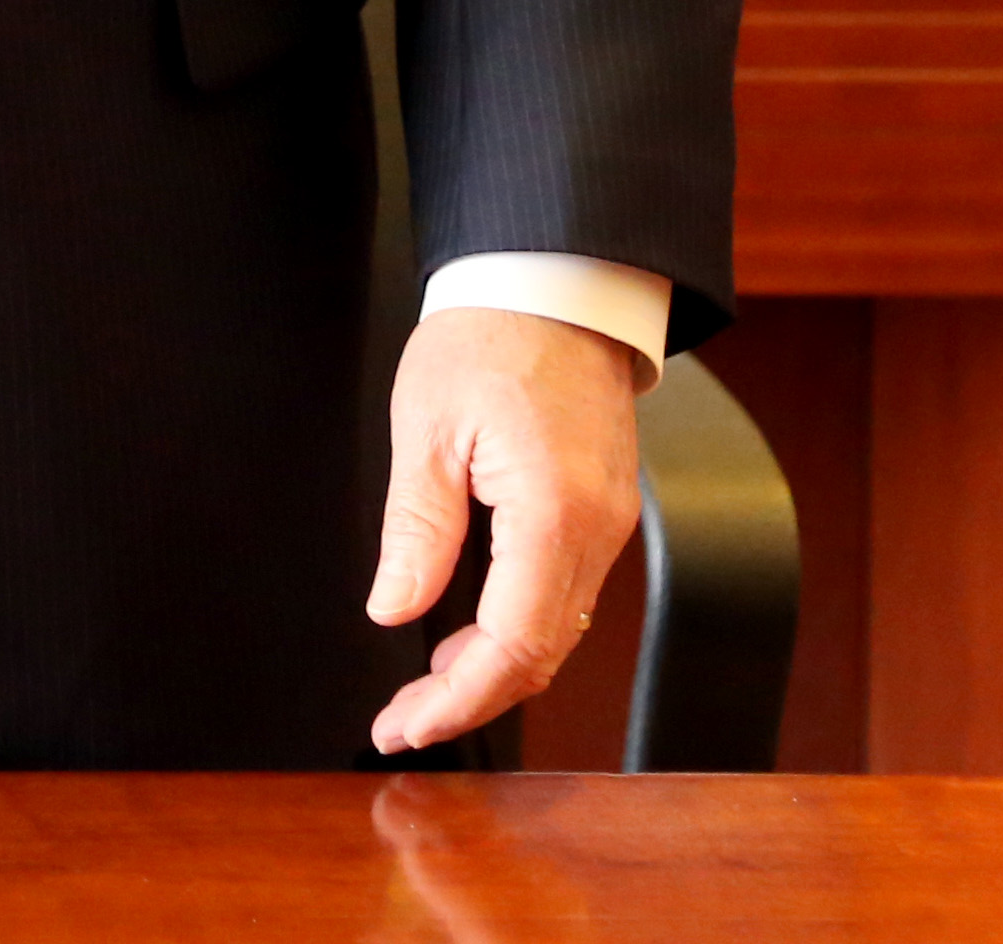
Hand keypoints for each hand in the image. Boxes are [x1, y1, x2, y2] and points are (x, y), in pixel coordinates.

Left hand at [364, 304, 642, 756]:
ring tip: (426, 685)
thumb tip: (393, 606)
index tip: (406, 722)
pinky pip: (566, 594)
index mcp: (552, 512)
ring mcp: (609, 523)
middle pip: (541, 654)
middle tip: (404, 718)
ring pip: (557, 631)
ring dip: (494, 669)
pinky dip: (519, 628)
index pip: (511, 646)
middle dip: (470, 698)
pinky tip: (470, 632)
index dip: (457, 699)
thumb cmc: (491, 333)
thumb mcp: (426, 427)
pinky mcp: (604, 510)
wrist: (555, 280)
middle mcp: (596, 530)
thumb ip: (416, 529)